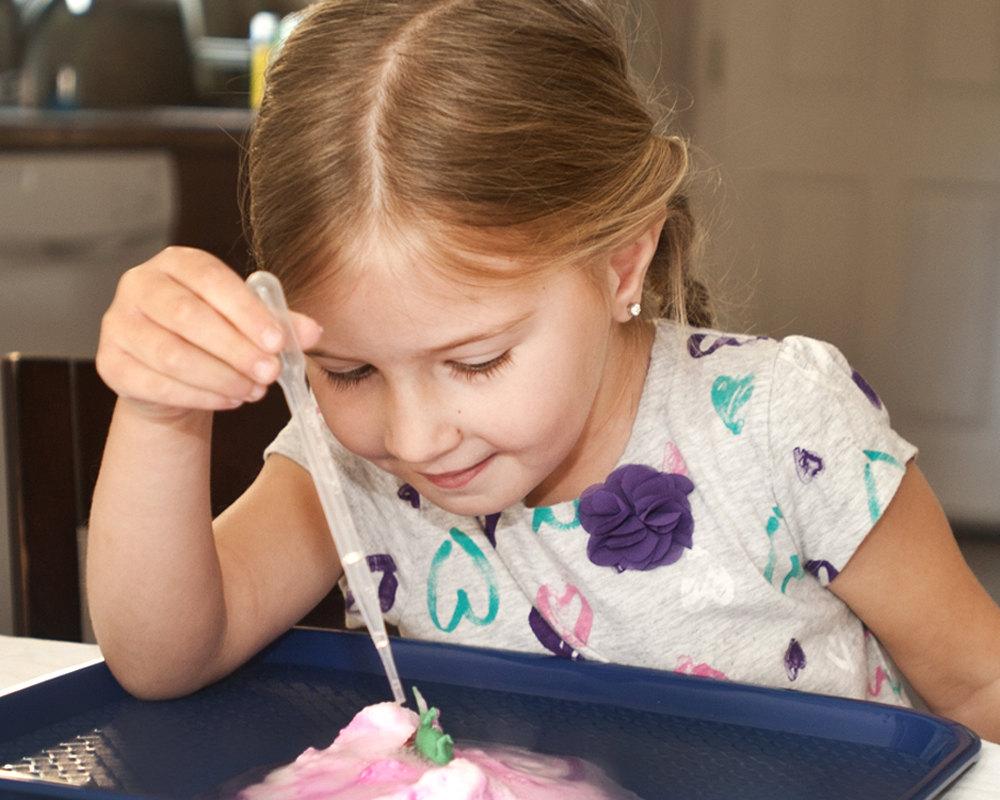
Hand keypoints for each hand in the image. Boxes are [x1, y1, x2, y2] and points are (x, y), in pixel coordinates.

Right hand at [97, 247, 321, 419]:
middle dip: (235, 348)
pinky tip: (230, 399)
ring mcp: (118, 324)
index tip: (277, 341)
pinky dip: (199, 395)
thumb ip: (279, 323)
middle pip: (187, 316)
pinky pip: (155, 384)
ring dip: (220, 376)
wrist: (172, 373)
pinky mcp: (111, 364)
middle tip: (271, 372)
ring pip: (171, 354)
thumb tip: (314, 332)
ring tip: (255, 390)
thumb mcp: (247, 322)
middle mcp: (140, 285)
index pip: (211, 278)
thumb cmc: (212, 335)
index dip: (246, 311)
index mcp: (176, 263)